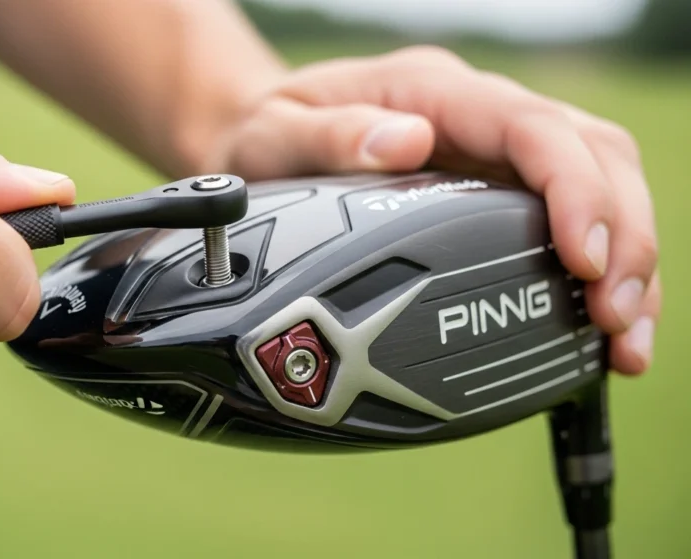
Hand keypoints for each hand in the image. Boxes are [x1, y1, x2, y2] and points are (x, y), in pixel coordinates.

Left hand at [198, 45, 658, 376]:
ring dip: (627, 259)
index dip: (573, 189)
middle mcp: (475, 115)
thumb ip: (329, 136)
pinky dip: (599, 267)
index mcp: (432, 91)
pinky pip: (568, 215)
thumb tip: (405, 143)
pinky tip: (600, 327)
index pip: (530, 126)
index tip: (585, 260)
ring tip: (624, 340)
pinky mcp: (496, 189)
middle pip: (590, 152)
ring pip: (599, 182)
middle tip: (615, 318)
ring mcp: (492, 151)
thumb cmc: (268, 134)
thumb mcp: (275, 133)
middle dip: (623, 235)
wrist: (259, 138)